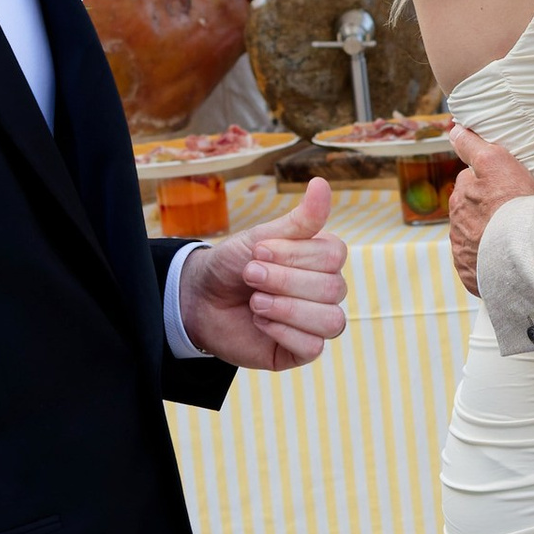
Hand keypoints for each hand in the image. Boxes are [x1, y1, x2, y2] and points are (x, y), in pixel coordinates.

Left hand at [177, 173, 347, 367]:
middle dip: (284, 280)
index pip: (334, 255)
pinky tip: (260, 322)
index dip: (296, 255)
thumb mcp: (261, 238)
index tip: (260, 250)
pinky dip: (283, 332)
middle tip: (249, 275)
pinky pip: (313, 347)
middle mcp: (326, 290)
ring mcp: (315, 322)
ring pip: (331, 321)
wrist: (199, 299)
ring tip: (255, 302)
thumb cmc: (232, 265)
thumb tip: (322, 183)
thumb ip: (298, 220)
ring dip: (287, 308)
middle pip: (332, 288)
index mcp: (322, 259)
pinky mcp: (301, 350)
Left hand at [446, 120, 533, 291]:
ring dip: (487, 235)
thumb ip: (472, 145)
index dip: (488, 182)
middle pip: (470, 211)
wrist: (523, 252)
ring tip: (512, 237)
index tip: (506, 188)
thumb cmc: (513, 204)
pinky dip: (489, 260)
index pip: (469, 183)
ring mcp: (462, 252)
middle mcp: (456, 225)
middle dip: (485, 210)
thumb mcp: (496, 161)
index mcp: (459, 197)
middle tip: (511, 212)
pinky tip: (506, 257)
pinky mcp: (471, 275)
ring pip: (474, 237)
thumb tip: (454, 129)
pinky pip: (479, 264)